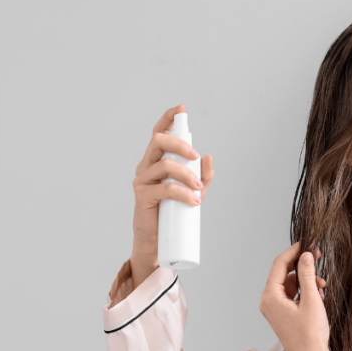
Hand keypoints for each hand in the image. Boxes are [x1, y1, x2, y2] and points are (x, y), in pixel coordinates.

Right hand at [130, 104, 214, 286]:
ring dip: (186, 174)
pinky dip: (181, 193)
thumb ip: (202, 176)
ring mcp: (142, 180)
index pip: (158, 134)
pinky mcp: (142, 196)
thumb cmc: (171, 214)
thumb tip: (209, 157)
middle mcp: (146, 166)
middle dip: (179, 144)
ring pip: (164, 165)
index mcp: (156, 161)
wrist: (156, 241)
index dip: (168, 118)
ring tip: (198, 190)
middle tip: (195, 156)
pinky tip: (193, 200)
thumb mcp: (192, 192)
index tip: (181, 109)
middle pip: (158, 141)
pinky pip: (164, 188)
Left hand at [259, 244, 330, 350]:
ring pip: (290, 284)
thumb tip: (305, 255)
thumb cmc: (310, 335)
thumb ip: (307, 275)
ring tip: (323, 286)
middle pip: (284, 273)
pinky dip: (305, 292)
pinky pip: (292, 296)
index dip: (294, 251)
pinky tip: (319, 295)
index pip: (280, 264)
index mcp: (270, 296)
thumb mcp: (311, 300)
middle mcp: (268, 301)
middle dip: (302, 265)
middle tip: (318, 256)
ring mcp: (275, 309)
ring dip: (306, 281)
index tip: (307, 241)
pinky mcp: (283, 315)